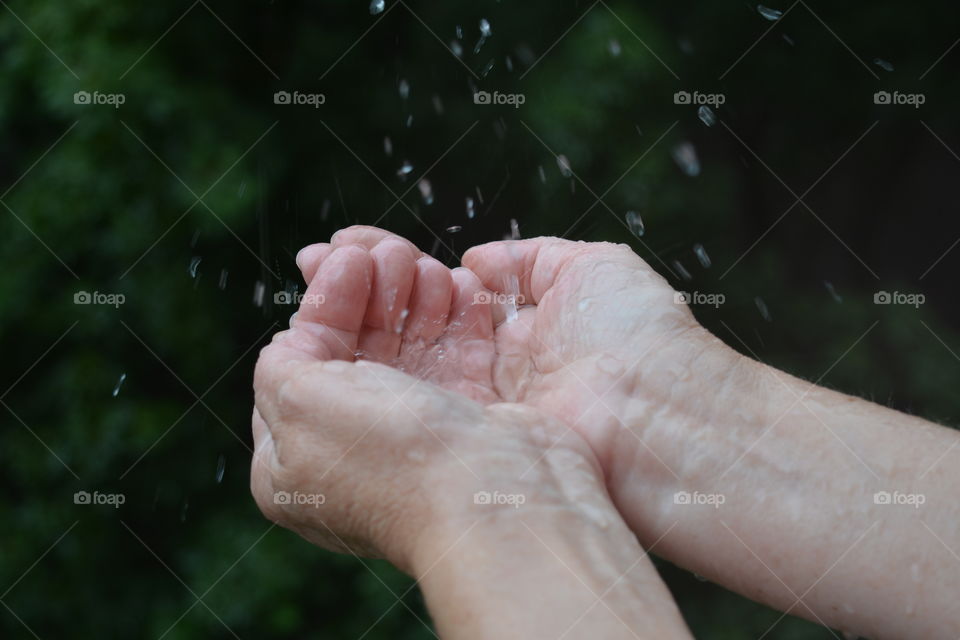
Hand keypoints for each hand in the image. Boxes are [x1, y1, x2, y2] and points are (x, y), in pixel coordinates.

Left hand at [251, 243, 603, 571]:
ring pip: (408, 349)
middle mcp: (354, 451)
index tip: (346, 260)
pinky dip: (455, 318)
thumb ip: (281, 363)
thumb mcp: (299, 402)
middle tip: (390, 254)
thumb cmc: (391, 456)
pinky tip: (457, 284)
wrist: (495, 497)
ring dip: (414, 298)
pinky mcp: (468, 424)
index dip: (323, 307)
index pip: (300, 365)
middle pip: (356, 351)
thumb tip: (300, 338)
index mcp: (297, 463)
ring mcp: (414, 439)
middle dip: (372, 294)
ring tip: (423, 265)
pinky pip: (455, 357)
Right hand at [302, 226, 736, 470]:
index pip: (442, 297)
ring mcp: (468, 407)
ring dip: (354, 312)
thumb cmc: (635, 335)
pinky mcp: (456, 437)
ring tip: (323, 269)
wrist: (656, 415)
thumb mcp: (590, 268)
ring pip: (396, 356)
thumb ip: (529, 259)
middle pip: (411, 325)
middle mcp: (487, 372)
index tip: (352, 244)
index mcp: (520, 332)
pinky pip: (397, 393)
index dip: (397, 270)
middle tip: (319, 256)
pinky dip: (358, 357)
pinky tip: (325, 319)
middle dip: (363, 287)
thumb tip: (475, 259)